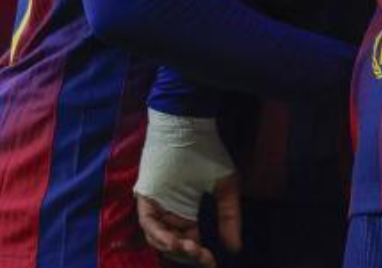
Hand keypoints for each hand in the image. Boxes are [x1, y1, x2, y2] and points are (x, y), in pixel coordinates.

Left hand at [134, 112, 239, 264]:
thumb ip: (230, 217)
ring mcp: (156, 205)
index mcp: (186, 211)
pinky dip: (159, 234)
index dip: (200, 255)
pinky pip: (148, 223)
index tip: (213, 262)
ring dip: (174, 247)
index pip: (190, 241)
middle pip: (174, 244)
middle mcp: (169, 212)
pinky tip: (174, 241)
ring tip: (191, 248)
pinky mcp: (146, 196)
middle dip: (188, 254)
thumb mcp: (226, 187)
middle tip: (203, 256)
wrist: (190, 127)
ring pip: (159, 238)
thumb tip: (235, 248)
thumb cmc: (208, 153)